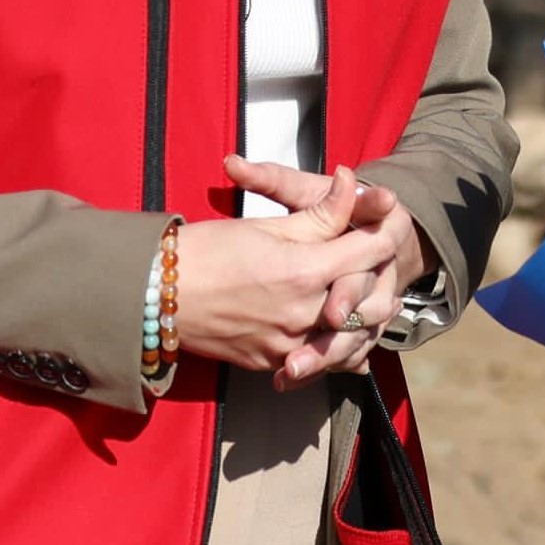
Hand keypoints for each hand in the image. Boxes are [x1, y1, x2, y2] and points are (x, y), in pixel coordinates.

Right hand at [225, 160, 429, 383]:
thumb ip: (319, 212)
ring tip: (376, 305)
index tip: (387, 223)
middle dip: (377, 281)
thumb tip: (353, 181)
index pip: (366, 252)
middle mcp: (302, 313)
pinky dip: (331, 349)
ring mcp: (287, 343)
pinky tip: (340, 339)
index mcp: (304, 271)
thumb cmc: (206, 251)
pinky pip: (315, 361)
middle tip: (386, 268)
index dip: (381, 234)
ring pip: (345, 338)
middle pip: (363, 300)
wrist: (156, 294)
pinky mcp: (270, 362)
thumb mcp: (265, 224)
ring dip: (361, 321)